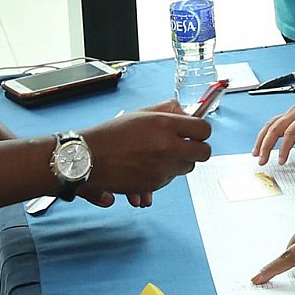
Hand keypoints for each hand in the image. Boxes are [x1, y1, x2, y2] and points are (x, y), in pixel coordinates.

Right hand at [75, 100, 211, 207]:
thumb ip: (166, 110)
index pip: (204, 130)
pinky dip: (165, 173)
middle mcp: (167, 147)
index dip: (201, 131)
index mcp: (165, 125)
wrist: (89, 159)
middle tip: (187, 145)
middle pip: (204, 153)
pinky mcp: (155, 184)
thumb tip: (184, 112)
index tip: (196, 132)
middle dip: (198, 149)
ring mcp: (162, 168)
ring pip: (188, 167)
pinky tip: (150, 165)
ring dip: (181, 161)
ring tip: (163, 154)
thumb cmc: (111, 135)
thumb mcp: (141, 114)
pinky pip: (171, 179)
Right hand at [252, 77, 294, 165]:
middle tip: (262, 161)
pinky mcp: (290, 113)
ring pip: (271, 124)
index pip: (291, 133)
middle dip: (266, 145)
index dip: (284, 148)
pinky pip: (274, 122)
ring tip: (256, 154)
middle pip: (275, 128)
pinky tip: (261, 143)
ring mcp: (292, 111)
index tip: (281, 160)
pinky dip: (265, 133)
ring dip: (262, 139)